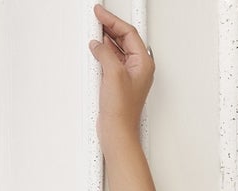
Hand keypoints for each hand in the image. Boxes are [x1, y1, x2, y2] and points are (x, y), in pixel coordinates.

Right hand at [90, 6, 154, 141]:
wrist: (117, 131)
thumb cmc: (122, 110)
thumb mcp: (113, 73)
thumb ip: (106, 53)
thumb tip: (98, 44)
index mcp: (143, 64)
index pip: (129, 33)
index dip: (113, 20)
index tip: (100, 12)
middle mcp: (139, 68)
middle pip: (125, 38)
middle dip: (110, 26)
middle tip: (97, 17)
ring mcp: (129, 75)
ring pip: (118, 48)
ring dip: (106, 38)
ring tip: (95, 29)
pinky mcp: (119, 82)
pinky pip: (112, 59)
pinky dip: (103, 51)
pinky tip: (95, 49)